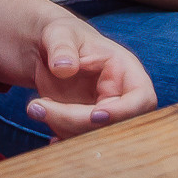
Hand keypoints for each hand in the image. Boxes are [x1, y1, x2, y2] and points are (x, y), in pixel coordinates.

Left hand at [24, 15, 156, 135]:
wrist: (49, 54)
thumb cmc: (62, 38)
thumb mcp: (59, 33)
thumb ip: (62, 47)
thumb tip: (64, 68)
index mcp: (127, 71)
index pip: (142, 99)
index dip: (123, 112)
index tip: (94, 115)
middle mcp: (121, 98)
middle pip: (114, 125)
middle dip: (76, 122)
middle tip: (38, 107)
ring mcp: (106, 117)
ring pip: (95, 139)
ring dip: (63, 130)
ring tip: (36, 107)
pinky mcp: (88, 129)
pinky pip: (82, 144)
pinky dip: (63, 143)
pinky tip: (47, 134)